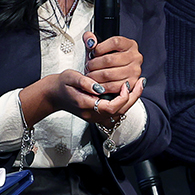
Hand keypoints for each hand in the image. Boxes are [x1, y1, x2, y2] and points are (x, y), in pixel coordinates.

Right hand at [20, 70, 144, 130]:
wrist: (53, 95)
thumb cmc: (61, 84)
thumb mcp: (70, 77)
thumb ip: (85, 82)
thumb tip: (99, 87)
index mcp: (86, 106)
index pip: (111, 107)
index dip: (122, 97)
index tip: (126, 84)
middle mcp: (92, 115)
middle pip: (119, 112)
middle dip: (133, 98)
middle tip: (141, 82)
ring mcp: (95, 117)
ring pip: (119, 113)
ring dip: (130, 100)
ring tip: (138, 85)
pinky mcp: (97, 114)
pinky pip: (115, 111)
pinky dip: (124, 102)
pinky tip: (128, 91)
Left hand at [83, 31, 142, 90]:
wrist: (114, 71)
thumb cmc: (107, 58)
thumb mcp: (99, 46)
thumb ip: (90, 38)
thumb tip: (90, 41)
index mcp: (130, 44)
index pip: (115, 42)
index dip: (100, 48)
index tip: (93, 53)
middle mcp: (135, 57)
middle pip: (110, 60)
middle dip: (94, 64)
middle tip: (88, 66)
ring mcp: (134, 71)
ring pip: (109, 74)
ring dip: (95, 76)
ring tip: (90, 74)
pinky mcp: (131, 84)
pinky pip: (112, 86)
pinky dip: (100, 85)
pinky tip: (95, 83)